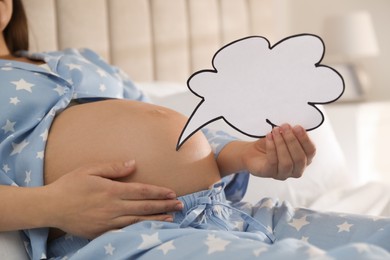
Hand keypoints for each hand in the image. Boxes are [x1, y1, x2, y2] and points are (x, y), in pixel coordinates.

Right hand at [44, 160, 182, 238]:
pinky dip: (140, 229)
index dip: (159, 192)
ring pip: (138, 220)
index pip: (142, 191)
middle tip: (180, 205)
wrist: (51, 207)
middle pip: (145, 206)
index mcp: (111, 190)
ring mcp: (108, 221)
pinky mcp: (102, 232)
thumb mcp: (90, 169)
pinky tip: (149, 228)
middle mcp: (113, 207)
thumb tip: (133, 164)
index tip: (172, 193)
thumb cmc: (70, 185)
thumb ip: (113, 167)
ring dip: (157, 219)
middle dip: (164, 205)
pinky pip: (125, 231)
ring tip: (172, 218)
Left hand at [241, 124, 315, 179]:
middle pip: (299, 158)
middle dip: (292, 140)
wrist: (253, 152)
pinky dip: (271, 148)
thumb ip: (292, 133)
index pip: (310, 151)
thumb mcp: (284, 136)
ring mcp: (283, 174)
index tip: (297, 126)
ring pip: (287, 162)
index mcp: (304, 159)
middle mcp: (296, 169)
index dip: (305, 139)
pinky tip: (269, 137)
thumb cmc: (271, 144)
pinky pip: (273, 162)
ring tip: (275, 131)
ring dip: (281, 144)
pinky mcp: (269, 173)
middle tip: (285, 127)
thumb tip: (295, 126)